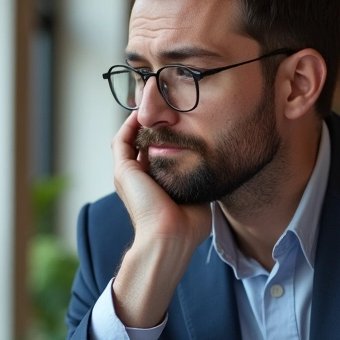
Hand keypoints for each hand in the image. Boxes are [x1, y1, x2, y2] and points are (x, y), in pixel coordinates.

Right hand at [109, 112, 211, 327]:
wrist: (171, 238)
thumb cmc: (188, 226)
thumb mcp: (198, 197)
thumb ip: (201, 182)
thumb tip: (217, 171)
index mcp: (153, 186)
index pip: (155, 154)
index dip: (164, 137)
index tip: (179, 121)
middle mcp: (138, 179)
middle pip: (140, 143)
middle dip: (150, 124)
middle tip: (164, 106)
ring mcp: (128, 175)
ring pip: (128, 139)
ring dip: (139, 120)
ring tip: (152, 101)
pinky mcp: (124, 171)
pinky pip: (122, 140)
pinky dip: (131, 124)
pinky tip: (145, 112)